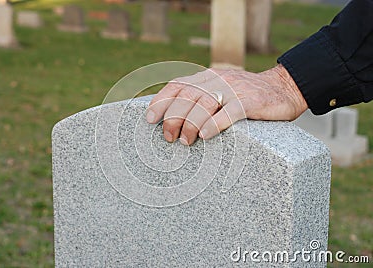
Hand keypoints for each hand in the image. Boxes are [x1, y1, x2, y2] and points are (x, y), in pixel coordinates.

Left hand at [146, 64, 307, 144]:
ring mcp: (235, 89)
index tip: (150, 119)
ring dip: (190, 124)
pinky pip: (230, 112)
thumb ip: (202, 96)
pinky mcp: (250, 101)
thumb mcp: (222, 89)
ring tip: (186, 141)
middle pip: (187, 95)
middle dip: (173, 117)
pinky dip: (215, 124)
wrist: (284, 88)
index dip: (161, 101)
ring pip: (204, 103)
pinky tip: (206, 136)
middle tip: (169, 137)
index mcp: (208, 76)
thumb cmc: (247, 95)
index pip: (178, 84)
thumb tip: (175, 117)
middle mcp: (218, 79)